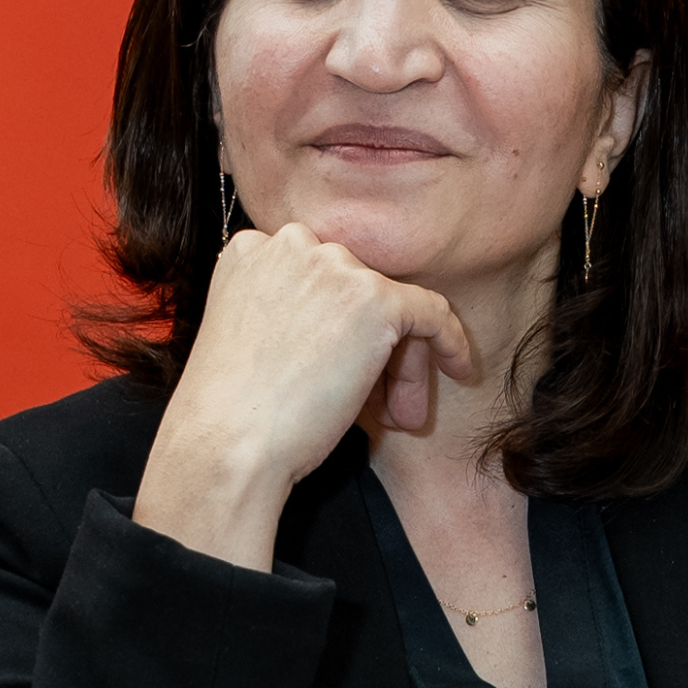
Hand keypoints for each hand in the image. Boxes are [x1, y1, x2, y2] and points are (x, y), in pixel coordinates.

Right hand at [133, 223, 472, 568]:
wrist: (228, 442)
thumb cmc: (234, 410)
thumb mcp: (256, 335)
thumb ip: (296, 311)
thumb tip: (356, 328)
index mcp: (251, 249)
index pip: (321, 276)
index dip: (338, 326)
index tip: (344, 367)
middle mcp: (292, 244)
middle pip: (358, 288)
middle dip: (372, 344)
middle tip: (380, 400)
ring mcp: (334, 267)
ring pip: (393, 306)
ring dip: (400, 361)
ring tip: (396, 414)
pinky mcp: (374, 299)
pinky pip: (433, 313)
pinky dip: (450, 342)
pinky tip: (459, 370)